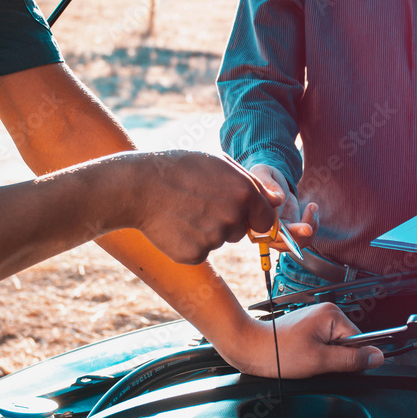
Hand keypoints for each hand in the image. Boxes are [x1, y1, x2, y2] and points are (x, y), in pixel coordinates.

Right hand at [131, 151, 277, 263]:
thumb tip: (278, 202)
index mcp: (245, 193)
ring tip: (183, 211)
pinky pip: (200, 252)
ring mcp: (214, 239)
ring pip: (218, 241)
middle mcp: (233, 218)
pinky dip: (189, 243)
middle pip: (240, 232)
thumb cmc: (179, 169)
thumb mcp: (218, 163)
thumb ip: (252, 183)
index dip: (250, 216)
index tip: (233, 210)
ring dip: (205, 231)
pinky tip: (174, 225)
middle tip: (197, 203)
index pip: (265, 220)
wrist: (138, 186)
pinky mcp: (195, 254)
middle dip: (225, 222)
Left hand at [218, 303, 383, 378]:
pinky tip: (301, 358)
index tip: (333, 366)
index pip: (359, 340)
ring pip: (334, 346)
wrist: (249, 348)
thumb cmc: (278, 353)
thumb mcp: (320, 361)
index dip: (349, 359)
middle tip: (315, 363)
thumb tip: (378, 357)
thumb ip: (352, 360)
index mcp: (332, 314)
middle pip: (347, 343)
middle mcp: (325, 312)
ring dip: (324, 358)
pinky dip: (315, 355)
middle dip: (335, 359)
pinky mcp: (307, 328)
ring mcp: (315, 320)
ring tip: (305, 360)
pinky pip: (322, 345)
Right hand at [248, 164, 317, 251]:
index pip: (263, 232)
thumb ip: (268, 183)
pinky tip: (312, 208)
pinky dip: (313, 225)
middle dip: (296, 235)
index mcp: (253, 220)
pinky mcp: (291, 231)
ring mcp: (279, 234)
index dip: (274, 232)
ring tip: (312, 206)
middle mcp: (264, 232)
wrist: (273, 182)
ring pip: (295, 244)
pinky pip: (305, 237)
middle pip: (281, 243)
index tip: (283, 226)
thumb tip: (278, 199)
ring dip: (309, 228)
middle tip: (308, 227)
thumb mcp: (264, 173)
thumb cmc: (264, 176)